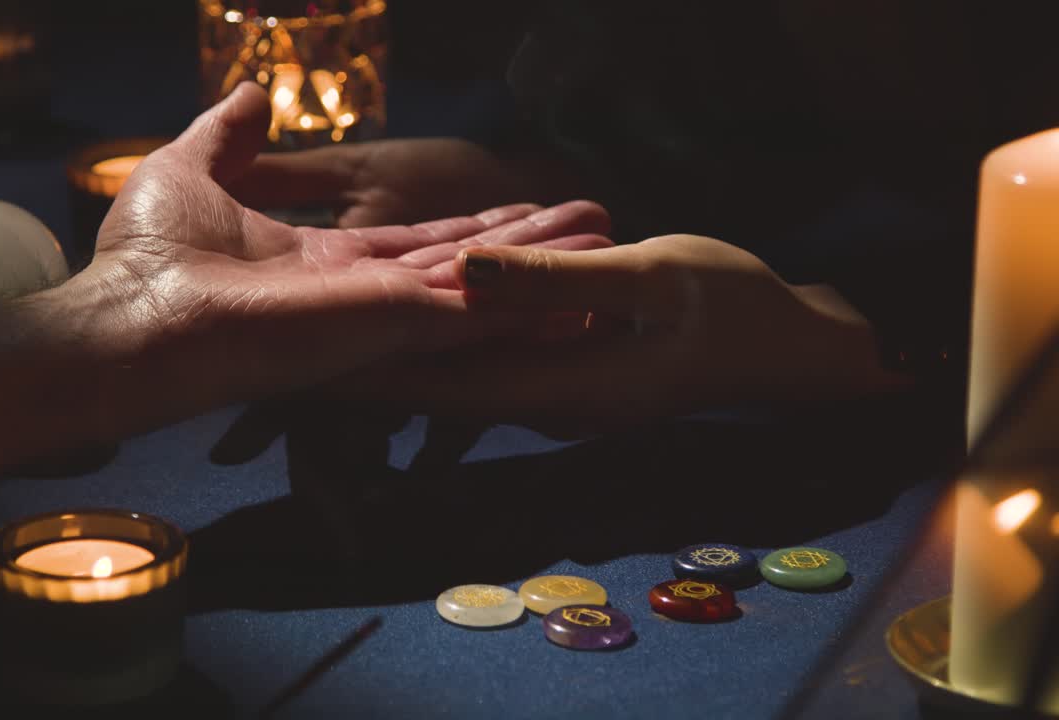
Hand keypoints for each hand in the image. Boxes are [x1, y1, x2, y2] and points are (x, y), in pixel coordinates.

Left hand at [78, 83, 612, 416]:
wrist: (134, 316)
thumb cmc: (149, 259)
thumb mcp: (192, 170)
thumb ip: (232, 135)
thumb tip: (255, 91)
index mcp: (321, 263)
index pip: (413, 241)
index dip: (467, 223)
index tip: (517, 203)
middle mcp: (363, 293)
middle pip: (462, 261)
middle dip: (525, 243)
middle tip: (590, 222)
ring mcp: (382, 312)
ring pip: (482, 282)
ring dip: (545, 263)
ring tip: (606, 242)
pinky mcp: (391, 323)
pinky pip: (477, 307)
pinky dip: (531, 294)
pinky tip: (583, 286)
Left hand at [340, 235, 905, 435]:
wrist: (786, 346)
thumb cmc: (733, 306)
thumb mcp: (650, 276)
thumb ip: (555, 278)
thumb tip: (463, 271)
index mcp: (562, 390)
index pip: (445, 394)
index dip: (373, 383)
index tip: (305, 372)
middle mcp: (546, 405)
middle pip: (437, 398)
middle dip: (368, 383)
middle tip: (290, 360)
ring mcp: (554, 395)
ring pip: (457, 386)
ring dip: (400, 368)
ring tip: (328, 347)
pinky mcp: (563, 376)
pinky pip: (488, 368)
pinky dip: (448, 349)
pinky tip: (410, 326)